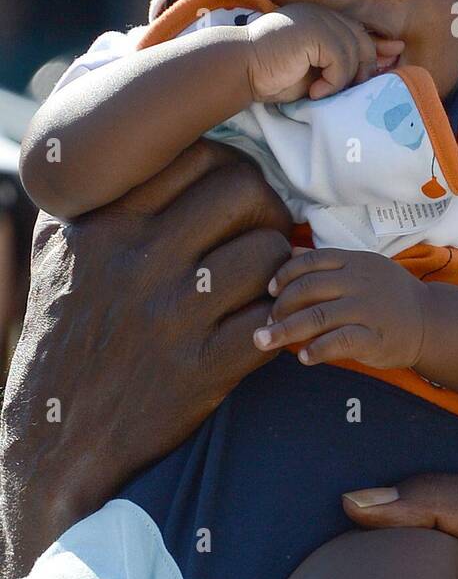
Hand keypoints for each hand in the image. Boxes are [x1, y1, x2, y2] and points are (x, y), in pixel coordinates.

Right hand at [0, 139, 291, 578]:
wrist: (54, 441)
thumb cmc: (62, 335)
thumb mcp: (54, 252)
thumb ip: (89, 194)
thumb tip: (120, 138)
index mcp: (104, 223)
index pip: (199, 155)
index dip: (232, 168)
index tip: (234, 196)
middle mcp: (138, 260)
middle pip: (244, 190)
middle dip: (268, 206)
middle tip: (266, 231)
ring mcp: (172, 315)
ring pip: (269, 250)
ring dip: (281, 263)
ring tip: (268, 279)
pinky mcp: (203, 368)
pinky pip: (273, 319)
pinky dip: (281, 318)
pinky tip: (264, 324)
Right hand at [244, 3, 403, 103]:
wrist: (240, 68)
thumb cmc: (271, 75)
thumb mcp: (314, 73)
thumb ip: (340, 68)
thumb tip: (375, 69)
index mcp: (320, 20)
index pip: (358, 32)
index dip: (377, 48)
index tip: (392, 60)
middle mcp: (322, 15)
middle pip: (362, 42)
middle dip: (365, 70)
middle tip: (351, 92)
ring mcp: (318, 20)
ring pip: (354, 54)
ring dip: (342, 81)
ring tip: (322, 94)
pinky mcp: (315, 32)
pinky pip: (341, 60)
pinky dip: (333, 81)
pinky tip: (315, 92)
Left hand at [254, 248, 426, 368]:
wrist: (430, 321)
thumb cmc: (389, 295)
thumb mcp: (363, 269)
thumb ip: (328, 263)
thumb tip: (290, 251)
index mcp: (355, 262)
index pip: (311, 261)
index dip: (285, 275)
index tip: (270, 292)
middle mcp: (360, 281)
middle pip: (308, 289)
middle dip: (280, 307)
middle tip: (264, 324)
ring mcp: (368, 308)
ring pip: (318, 316)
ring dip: (285, 331)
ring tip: (264, 341)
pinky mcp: (375, 337)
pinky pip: (339, 342)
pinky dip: (317, 349)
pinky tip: (303, 357)